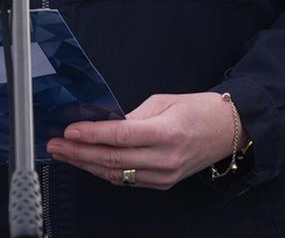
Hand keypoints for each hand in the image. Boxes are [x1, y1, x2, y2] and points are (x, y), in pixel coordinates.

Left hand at [46, 93, 237, 189]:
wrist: (229, 130)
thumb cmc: (198, 110)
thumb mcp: (163, 101)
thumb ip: (132, 116)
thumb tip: (103, 124)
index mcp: (167, 133)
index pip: (121, 137)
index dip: (92, 135)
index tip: (69, 131)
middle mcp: (166, 158)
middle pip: (114, 159)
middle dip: (79, 152)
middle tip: (55, 144)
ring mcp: (165, 174)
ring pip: (117, 174)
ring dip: (86, 164)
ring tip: (63, 153)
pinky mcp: (164, 182)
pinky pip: (128, 180)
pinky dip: (104, 172)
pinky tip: (87, 162)